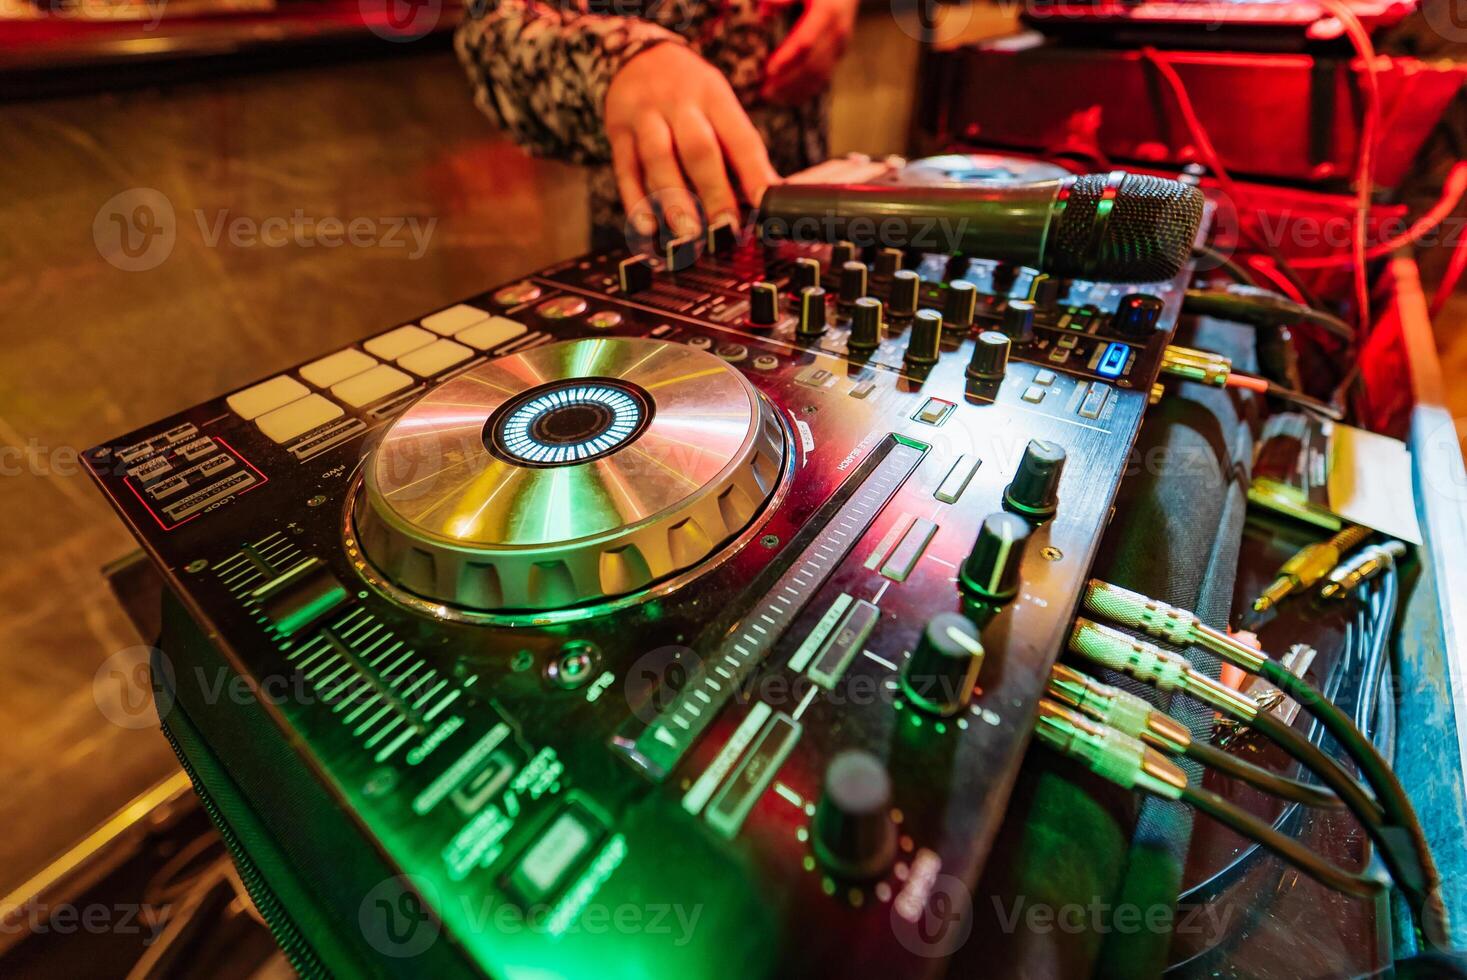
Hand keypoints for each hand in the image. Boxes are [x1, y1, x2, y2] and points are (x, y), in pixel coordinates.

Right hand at [606, 44, 777, 237]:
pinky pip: (626, 171)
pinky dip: (637, 203)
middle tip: (725, 228)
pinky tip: (648, 229)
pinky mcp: (618, 134)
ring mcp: (645, 117)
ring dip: (674, 200)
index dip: (753, 172)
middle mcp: (679, 103)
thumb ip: (737, 148)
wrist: (637, 56)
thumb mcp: (719, 104)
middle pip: (698, 147)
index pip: (739, 137)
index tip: (765, 204)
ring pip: (658, 158)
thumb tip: (766, 198)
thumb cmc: (690, 94)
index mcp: (714, 96)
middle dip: (713, 191)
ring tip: (687, 234)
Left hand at [761, 0, 857, 106]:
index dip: (787, 58)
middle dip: (786, 81)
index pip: (805, 42)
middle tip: (763, 91)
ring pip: (817, 76)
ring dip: (794, 90)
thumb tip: (763, 11)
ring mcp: (839, 48)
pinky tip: (786, 99)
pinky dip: (804, 91)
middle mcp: (836, 34)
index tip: (767, 70)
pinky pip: (822, 79)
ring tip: (770, 98)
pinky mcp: (838, 56)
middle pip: (811, 65)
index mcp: (827, 14)